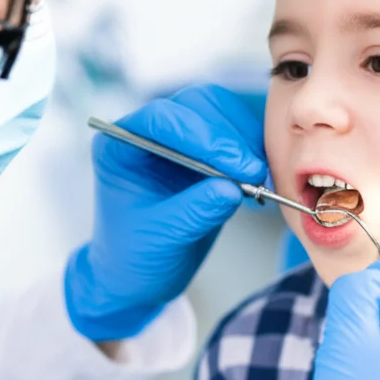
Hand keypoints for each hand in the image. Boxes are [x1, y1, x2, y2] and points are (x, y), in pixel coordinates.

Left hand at [65, 84, 266, 340]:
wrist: (139, 273)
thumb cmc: (136, 256)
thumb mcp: (163, 238)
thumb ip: (195, 211)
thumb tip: (231, 189)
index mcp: (120, 146)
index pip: (163, 120)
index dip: (204, 137)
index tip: (237, 166)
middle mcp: (147, 132)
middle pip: (195, 105)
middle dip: (228, 137)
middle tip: (253, 173)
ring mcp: (179, 135)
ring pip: (219, 111)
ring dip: (244, 139)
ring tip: (257, 177)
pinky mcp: (205, 146)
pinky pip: (235, 129)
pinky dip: (252, 146)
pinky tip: (259, 174)